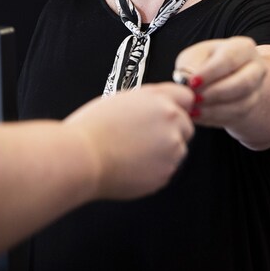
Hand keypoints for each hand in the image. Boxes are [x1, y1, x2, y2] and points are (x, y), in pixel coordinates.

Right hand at [64, 83, 194, 198]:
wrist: (83, 158)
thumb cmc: (93, 129)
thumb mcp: (121, 98)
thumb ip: (148, 100)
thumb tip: (157, 104)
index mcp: (160, 101)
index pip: (186, 97)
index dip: (176, 105)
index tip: (170, 112)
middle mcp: (171, 123)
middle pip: (186, 125)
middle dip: (171, 130)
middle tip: (145, 136)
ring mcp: (171, 150)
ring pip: (178, 149)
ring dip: (163, 150)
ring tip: (133, 151)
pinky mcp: (166, 173)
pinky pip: (166, 168)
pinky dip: (154, 168)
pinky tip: (132, 163)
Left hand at [173, 36, 265, 130]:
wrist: (219, 77)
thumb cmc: (204, 62)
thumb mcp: (194, 56)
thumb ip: (191, 65)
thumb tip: (188, 81)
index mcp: (242, 47)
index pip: (229, 59)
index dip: (211, 73)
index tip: (192, 83)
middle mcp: (256, 67)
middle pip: (243, 83)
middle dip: (216, 93)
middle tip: (194, 99)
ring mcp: (256, 89)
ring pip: (241, 103)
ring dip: (214, 109)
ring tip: (193, 110)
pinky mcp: (250, 107)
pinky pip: (235, 116)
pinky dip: (214, 117)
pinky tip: (198, 115)